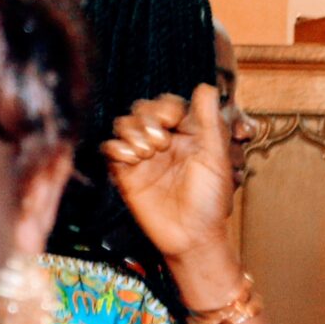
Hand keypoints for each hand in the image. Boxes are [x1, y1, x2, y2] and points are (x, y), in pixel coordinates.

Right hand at [101, 84, 236, 264]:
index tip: (172, 122)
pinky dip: (117, 149)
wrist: (191, 237)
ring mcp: (143, 157)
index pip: (167, 104)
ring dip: (132, 132)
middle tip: (159, 143)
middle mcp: (163, 141)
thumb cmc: (210, 200)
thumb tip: (204, 86)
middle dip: (146, 118)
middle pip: (142, 109)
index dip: (165, 107)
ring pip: (123, 125)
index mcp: (186, 133)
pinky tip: (132, 161)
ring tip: (146, 153)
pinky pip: (110, 149)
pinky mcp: (125, 174)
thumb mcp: (215, 157)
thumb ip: (209, 120)